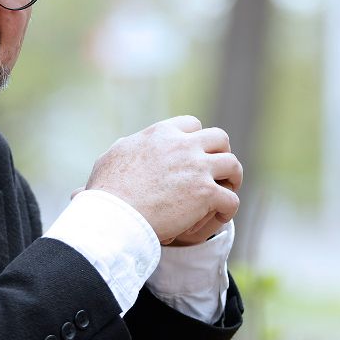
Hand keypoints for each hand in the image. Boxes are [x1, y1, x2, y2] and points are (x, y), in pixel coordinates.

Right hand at [85, 116, 241, 244]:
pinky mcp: (205, 193)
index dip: (197, 140)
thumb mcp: (110, 158)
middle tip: (218, 171)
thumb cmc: (107, 193)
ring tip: (227, 191)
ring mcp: (197, 168)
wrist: (114, 215)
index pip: (192, 124)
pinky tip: (221, 214)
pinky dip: (229, 207)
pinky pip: (231, 198)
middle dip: (222, 153)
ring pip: (232, 164)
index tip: (196, 155)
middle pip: (219, 138)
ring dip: (232, 178)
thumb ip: (125, 147)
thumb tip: (128, 143)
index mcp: (161, 134)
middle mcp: (183, 145)